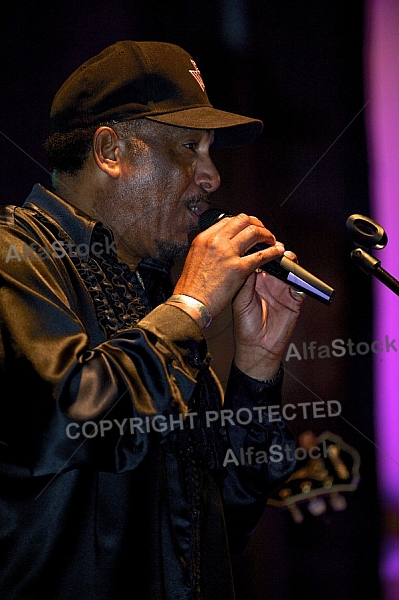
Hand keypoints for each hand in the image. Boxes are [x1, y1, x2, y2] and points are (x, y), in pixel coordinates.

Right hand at [173, 213, 284, 317]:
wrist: (190, 303)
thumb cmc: (191, 288)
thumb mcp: (195, 259)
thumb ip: (208, 249)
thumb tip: (219, 247)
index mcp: (204, 238)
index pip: (228, 220)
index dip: (243, 222)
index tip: (249, 227)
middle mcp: (216, 241)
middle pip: (243, 220)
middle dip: (257, 224)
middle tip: (263, 231)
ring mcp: (228, 253)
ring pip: (254, 232)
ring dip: (266, 235)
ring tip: (272, 241)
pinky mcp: (238, 268)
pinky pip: (261, 255)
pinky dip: (272, 252)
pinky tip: (277, 253)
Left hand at [232, 251, 303, 379]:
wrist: (257, 347)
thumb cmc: (245, 326)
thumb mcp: (240, 301)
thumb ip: (246, 282)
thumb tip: (249, 263)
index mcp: (254, 281)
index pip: (260, 260)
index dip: (262, 251)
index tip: (263, 244)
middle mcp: (269, 283)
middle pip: (277, 262)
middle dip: (279, 253)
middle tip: (278, 250)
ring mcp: (283, 291)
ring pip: (291, 271)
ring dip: (291, 263)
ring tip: (288, 260)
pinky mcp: (295, 300)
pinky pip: (302, 286)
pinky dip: (302, 281)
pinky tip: (296, 279)